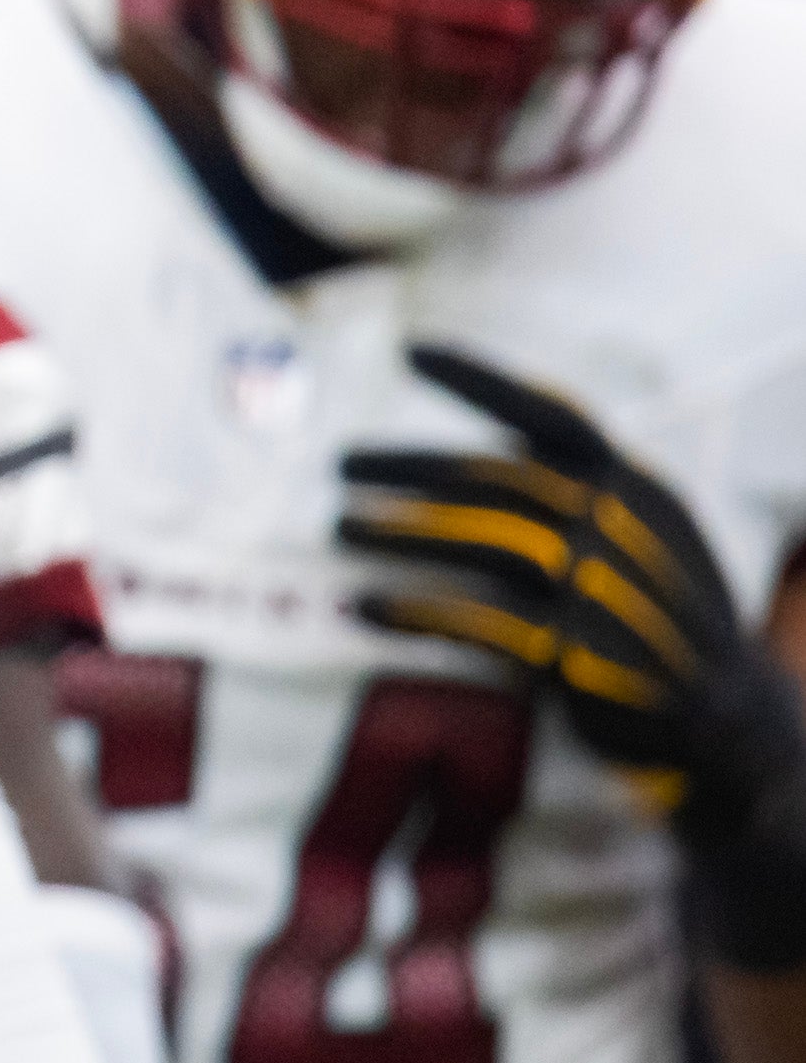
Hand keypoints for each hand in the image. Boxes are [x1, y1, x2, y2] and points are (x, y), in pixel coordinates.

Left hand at [343, 348, 805, 841]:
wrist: (724, 711)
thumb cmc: (661, 612)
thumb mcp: (643, 533)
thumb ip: (573, 492)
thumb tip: (462, 467)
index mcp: (637, 485)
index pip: (551, 415)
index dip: (480, 379)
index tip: (409, 350)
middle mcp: (621, 524)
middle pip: (493, 479)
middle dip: (408, 468)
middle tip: (340, 465)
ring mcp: (601, 587)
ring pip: (478, 541)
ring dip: (398, 532)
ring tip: (338, 527)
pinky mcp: (577, 652)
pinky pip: (477, 622)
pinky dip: (414, 612)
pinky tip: (362, 608)